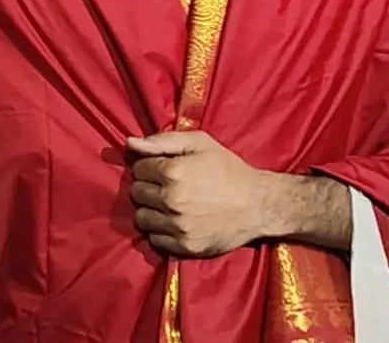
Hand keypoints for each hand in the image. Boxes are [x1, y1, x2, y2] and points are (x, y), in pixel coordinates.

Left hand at [127, 130, 274, 257]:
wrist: (258, 205)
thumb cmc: (228, 169)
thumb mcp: (200, 143)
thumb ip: (162, 141)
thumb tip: (130, 143)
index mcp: (173, 172)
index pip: (138, 169)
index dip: (149, 166)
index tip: (164, 169)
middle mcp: (171, 201)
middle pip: (136, 193)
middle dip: (148, 187)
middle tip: (166, 186)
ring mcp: (178, 227)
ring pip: (141, 218)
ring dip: (151, 210)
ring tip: (169, 205)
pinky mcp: (185, 247)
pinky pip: (155, 240)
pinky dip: (161, 231)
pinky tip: (176, 221)